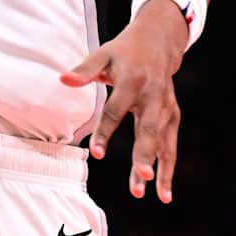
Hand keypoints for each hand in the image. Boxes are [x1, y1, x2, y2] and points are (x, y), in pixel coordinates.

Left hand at [61, 3, 184, 200]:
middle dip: (146, 154)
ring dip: (160, 168)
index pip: (116, 109)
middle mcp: (153, 95)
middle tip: (142, 178)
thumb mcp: (103, 53)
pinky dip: (168, 168)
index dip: (106, 131)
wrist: (159, 40)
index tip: (96, 154)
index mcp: (132, 80)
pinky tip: (162, 194)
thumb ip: (85, 69)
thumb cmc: (124, 50)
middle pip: (148, 128)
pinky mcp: (173, 115)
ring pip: (163, 141)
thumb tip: (62, 79)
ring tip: (152, 195)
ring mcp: (166, 106)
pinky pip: (170, 145)